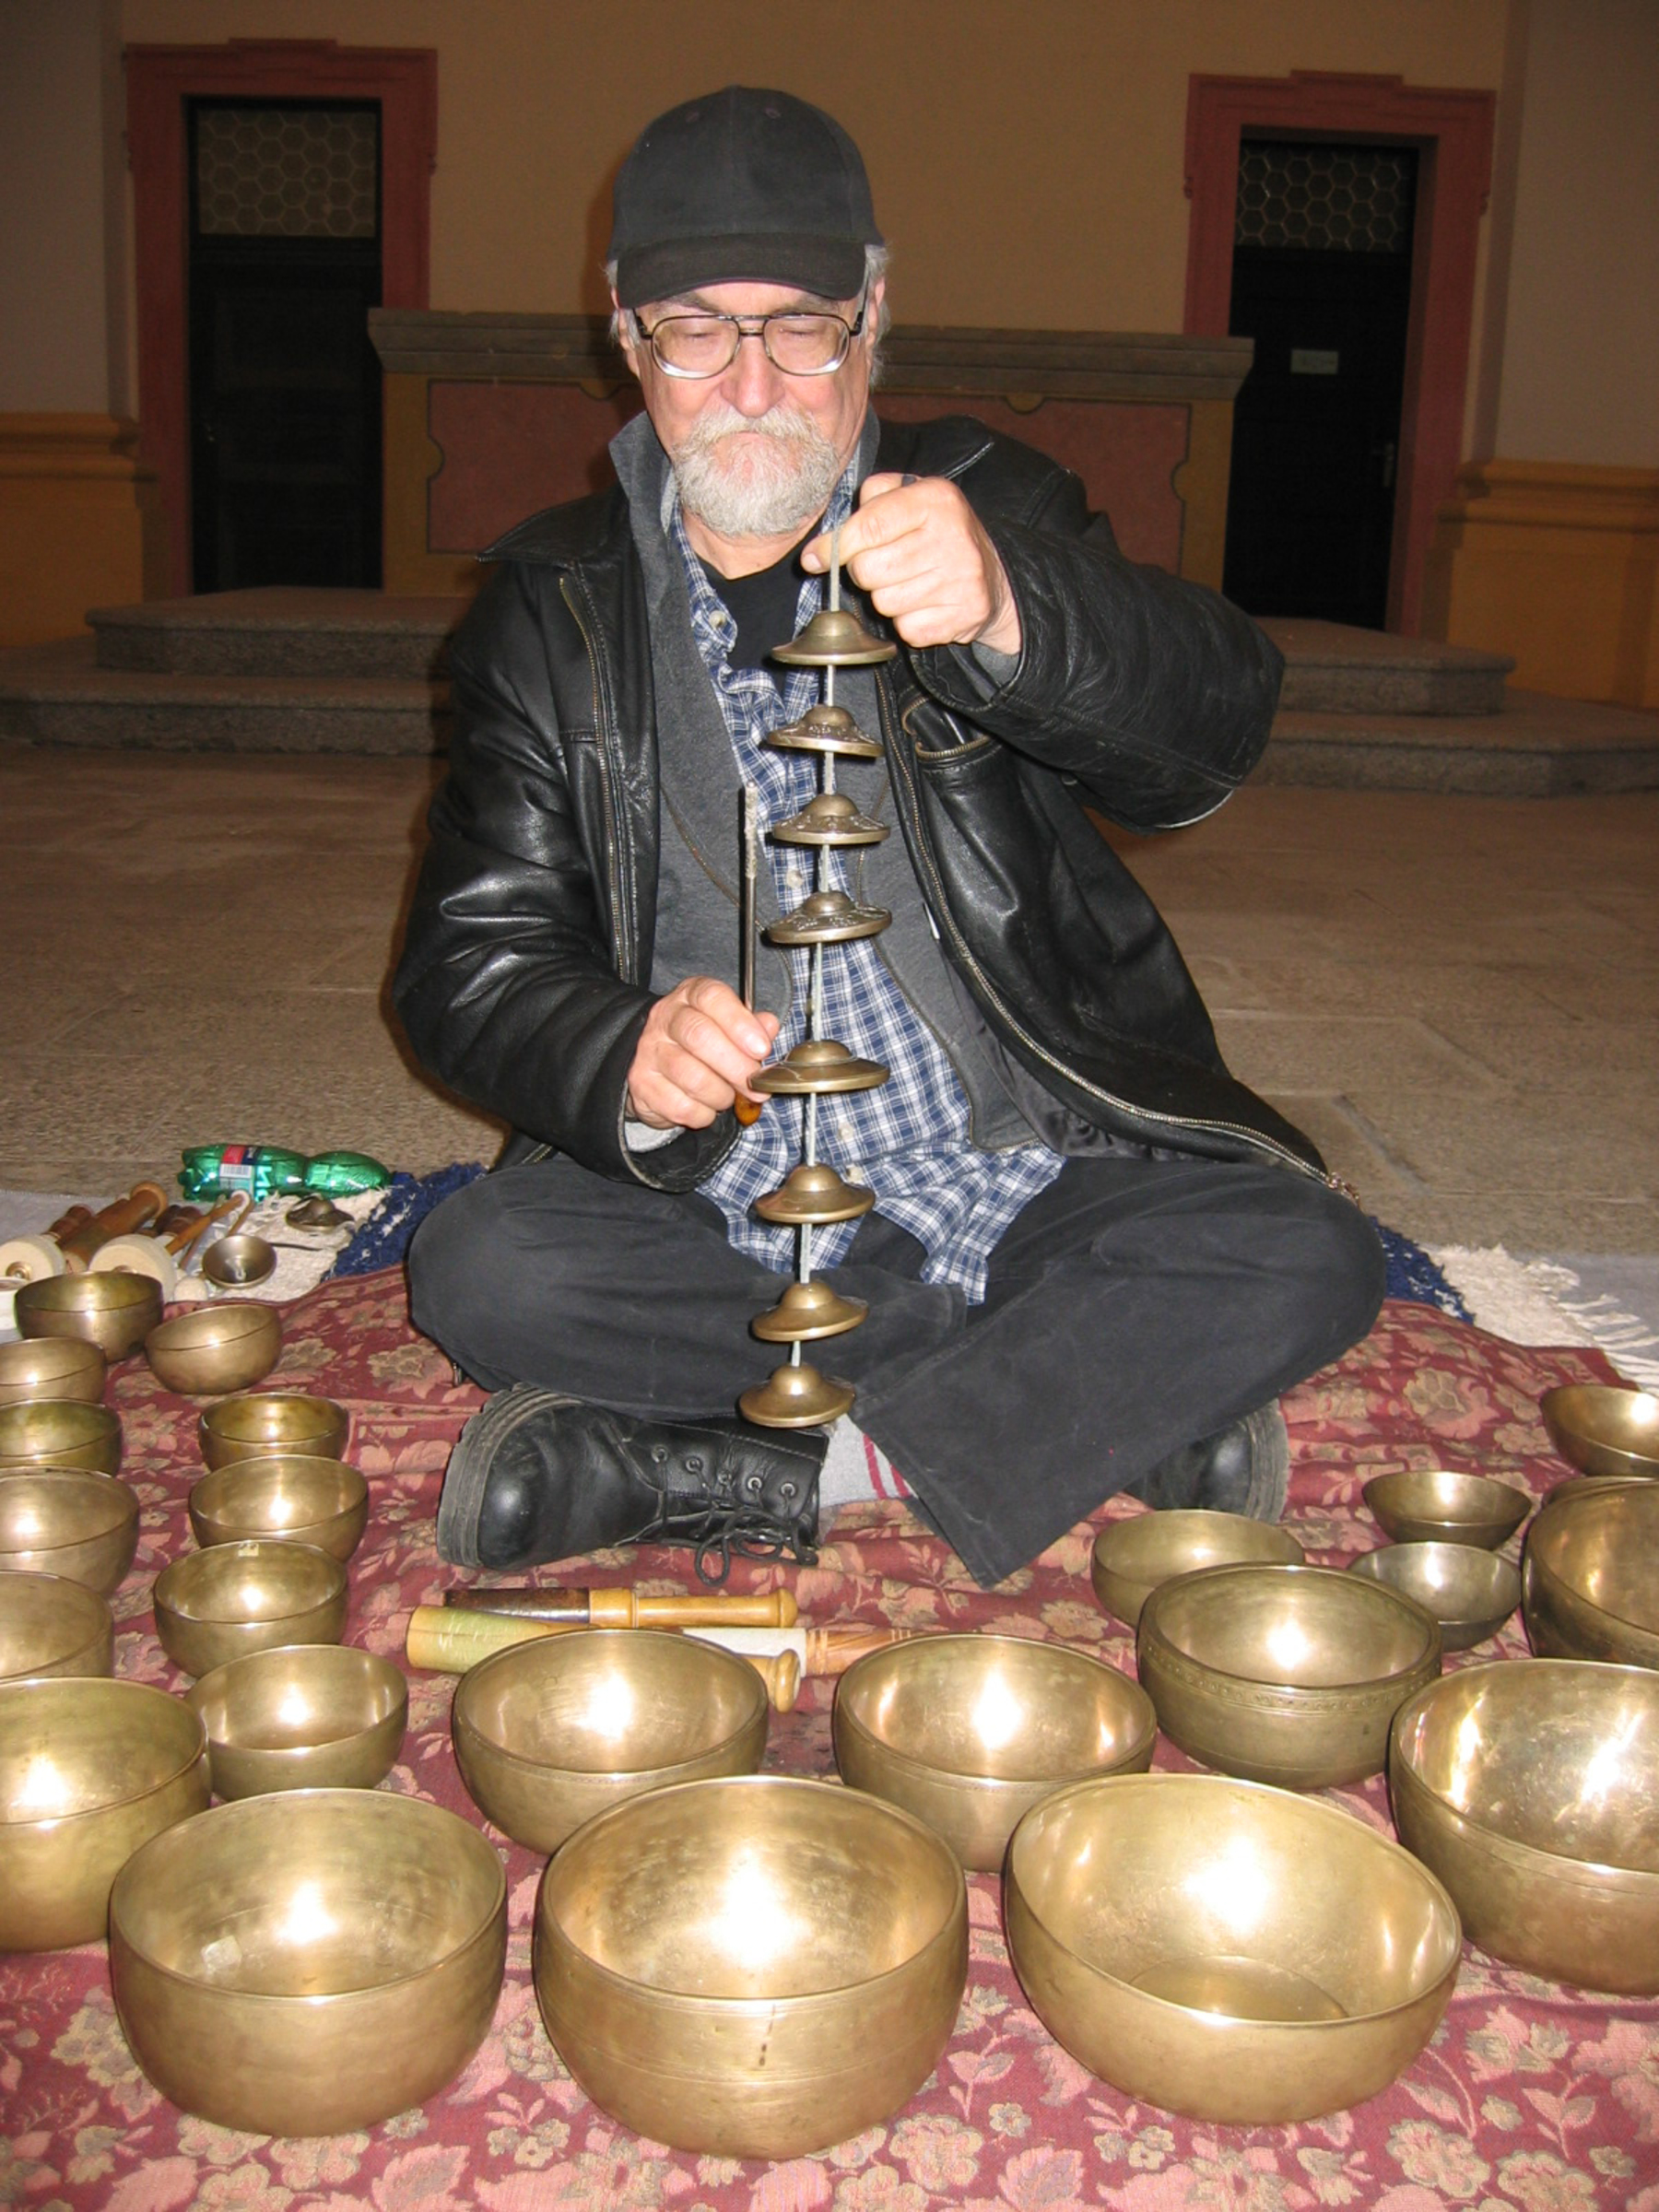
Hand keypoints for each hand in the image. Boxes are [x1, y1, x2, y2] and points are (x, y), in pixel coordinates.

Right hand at [626, 977, 779, 1130]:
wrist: (658, 1066)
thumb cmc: (703, 1045)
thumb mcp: (730, 1027)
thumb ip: (752, 1026)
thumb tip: (768, 1026)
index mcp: (691, 995)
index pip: (712, 997)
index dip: (740, 1023)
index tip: (761, 1049)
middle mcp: (665, 1017)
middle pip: (701, 1037)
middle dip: (737, 1067)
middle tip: (756, 1085)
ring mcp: (649, 1050)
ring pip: (693, 1078)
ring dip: (722, 1095)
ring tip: (728, 1096)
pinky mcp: (641, 1082)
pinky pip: (681, 1106)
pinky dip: (704, 1114)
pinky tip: (707, 1107)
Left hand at [802, 473, 1020, 654]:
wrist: (994, 576)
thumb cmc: (937, 533)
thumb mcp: (910, 498)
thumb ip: (867, 505)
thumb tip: (817, 552)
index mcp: (935, 499)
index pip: (869, 526)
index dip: (834, 547)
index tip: (815, 559)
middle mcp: (952, 537)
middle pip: (868, 570)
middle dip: (865, 572)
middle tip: (886, 565)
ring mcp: (960, 579)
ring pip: (884, 603)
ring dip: (887, 598)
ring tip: (910, 583)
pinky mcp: (963, 615)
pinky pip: (906, 629)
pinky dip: (908, 623)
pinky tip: (925, 605)